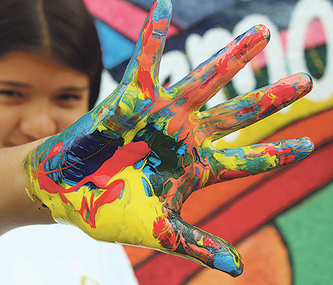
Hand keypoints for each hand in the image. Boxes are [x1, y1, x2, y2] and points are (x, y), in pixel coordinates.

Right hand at [24, 0, 312, 276]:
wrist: (68, 190)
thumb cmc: (108, 208)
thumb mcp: (157, 230)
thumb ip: (196, 243)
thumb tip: (239, 268)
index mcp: (193, 168)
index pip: (244, 161)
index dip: (275, 155)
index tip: (305, 148)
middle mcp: (183, 137)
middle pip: (236, 114)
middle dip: (270, 98)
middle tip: (304, 82)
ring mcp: (160, 115)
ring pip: (204, 80)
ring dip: (231, 57)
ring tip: (259, 34)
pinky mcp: (132, 99)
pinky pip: (145, 60)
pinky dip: (153, 35)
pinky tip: (164, 5)